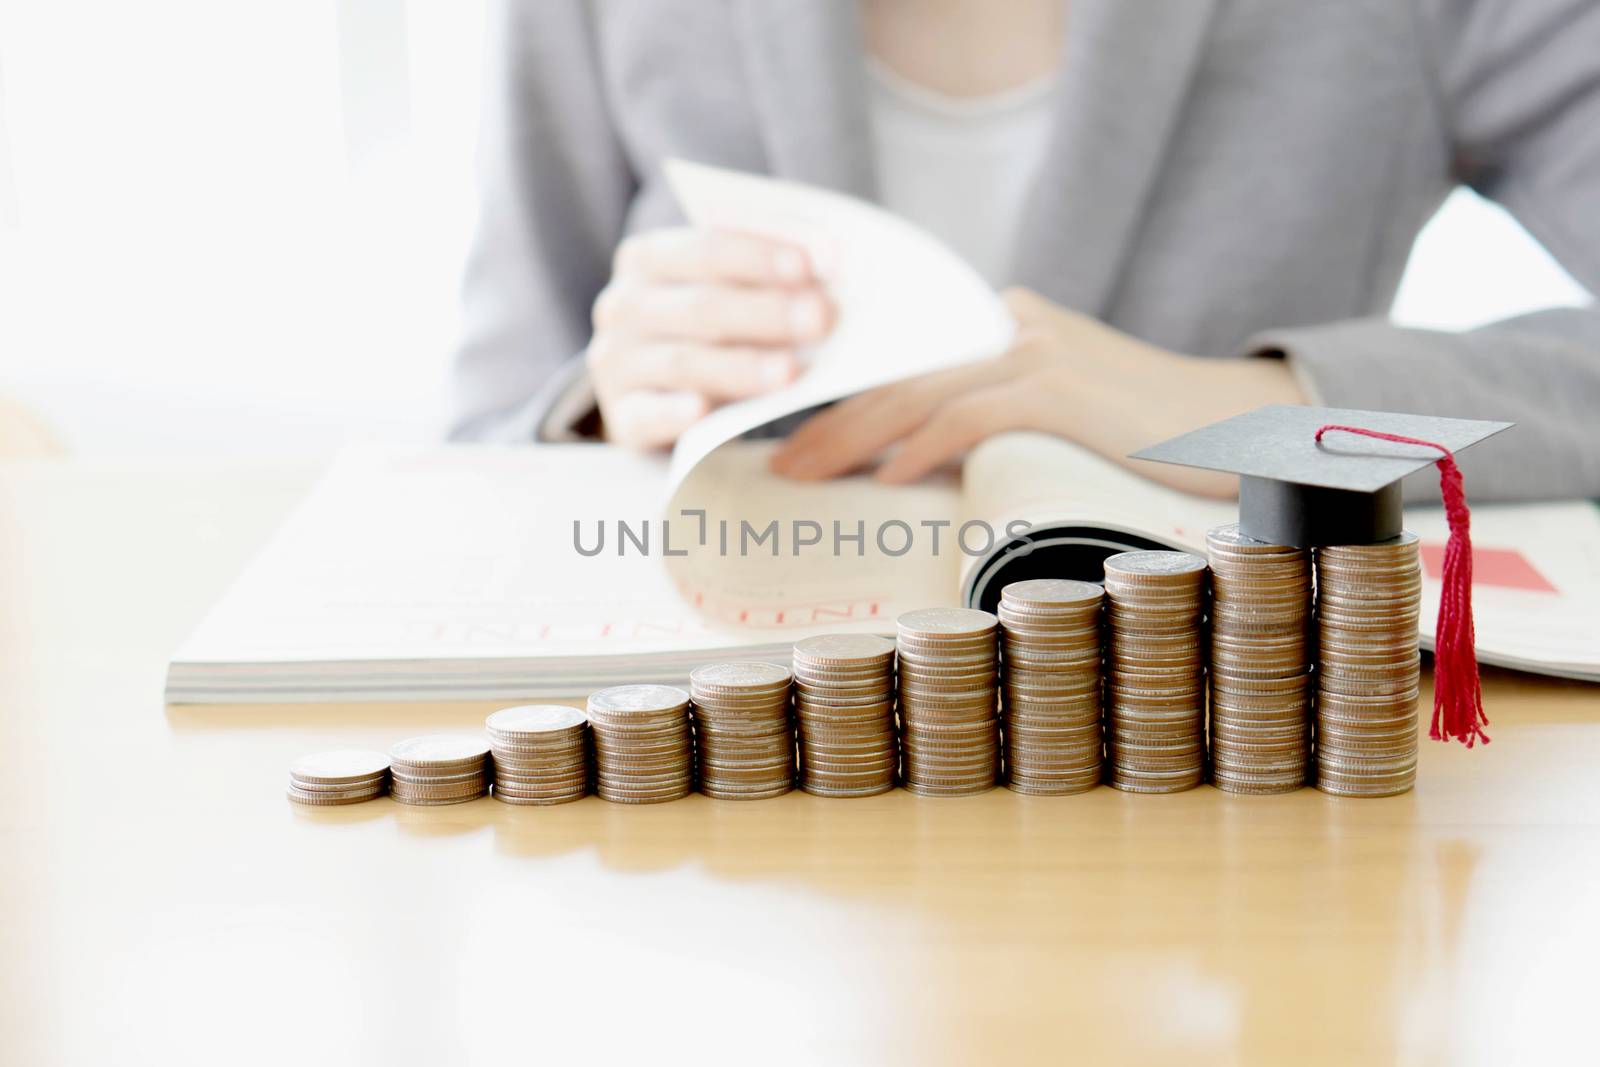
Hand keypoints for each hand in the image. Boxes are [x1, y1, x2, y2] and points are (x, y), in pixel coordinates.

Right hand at [588, 227, 833, 447]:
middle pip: (700, 307)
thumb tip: (831, 265)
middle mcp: (622, 305)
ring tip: (792, 371)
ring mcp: (616, 363)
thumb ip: (767, 274)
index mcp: (647, 258)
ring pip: (681, 361)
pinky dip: (673, 413)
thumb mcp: (729, 293)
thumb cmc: (710, 332)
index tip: (810, 265)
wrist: (658, 398)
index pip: (705, 248)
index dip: (758, 255)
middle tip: (821, 318)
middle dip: (765, 311)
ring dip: (739, 366)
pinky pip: (646, 415)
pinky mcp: (620, 418)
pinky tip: (702, 411)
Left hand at [769, 288, 1308, 496]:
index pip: (905, 362)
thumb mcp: (1055, 417)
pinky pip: (973, 415)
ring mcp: (1036, 352)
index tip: (794, 440)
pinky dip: (924, 446)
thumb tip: (914, 467)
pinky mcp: (1062, 387)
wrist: (1237, 425)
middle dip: (828, 422)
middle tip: (776, 465)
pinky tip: (889, 477)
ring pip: (919, 392)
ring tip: (803, 474)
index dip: (843, 399)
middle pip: (898, 375)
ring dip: (852, 438)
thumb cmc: (1143, 437)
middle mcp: (1011, 327)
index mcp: (1004, 329)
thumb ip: (991, 421)